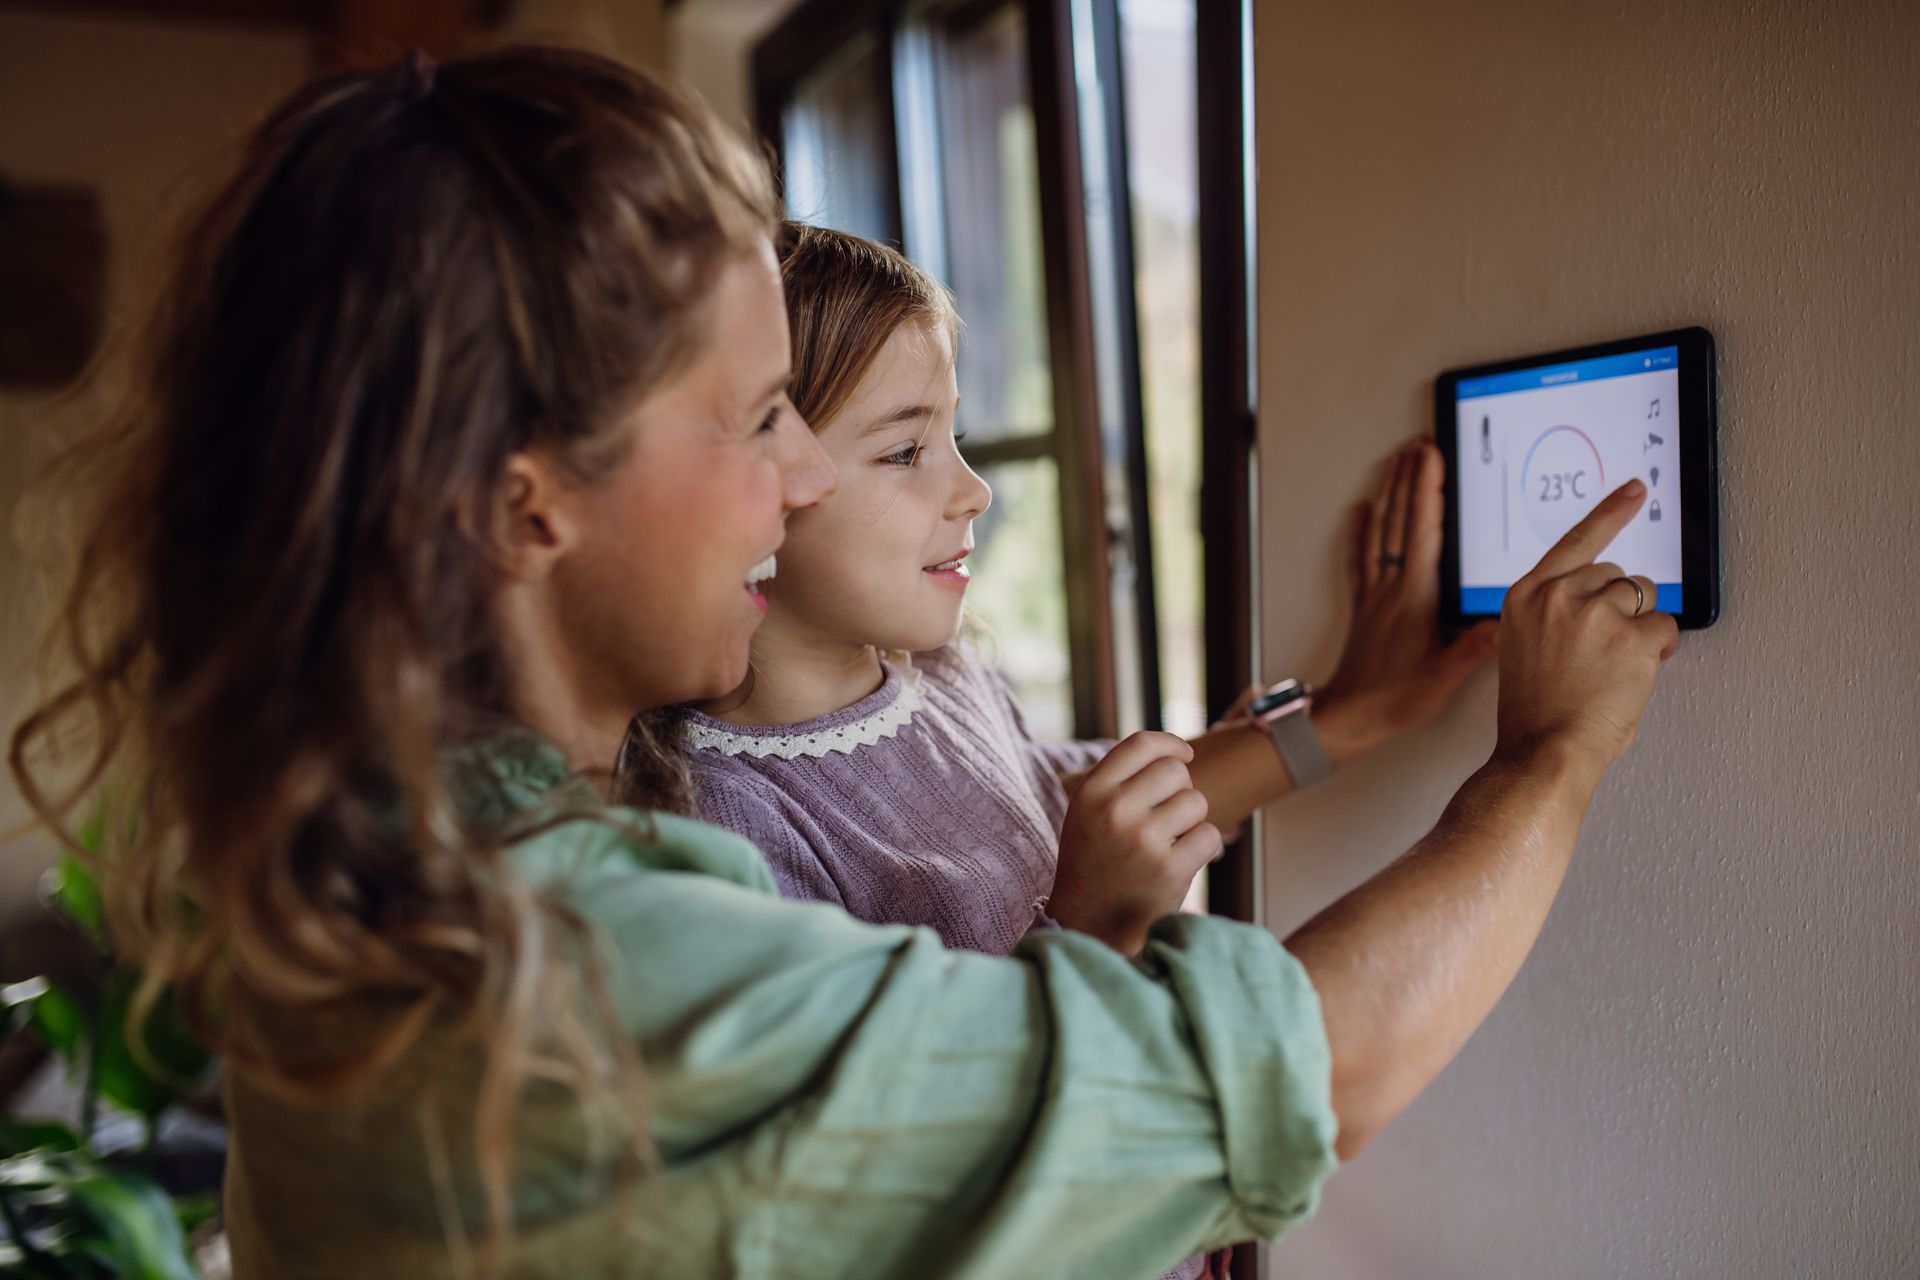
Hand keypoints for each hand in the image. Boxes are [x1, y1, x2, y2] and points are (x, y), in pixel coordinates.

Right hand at [1050, 731, 1221, 954]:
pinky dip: (1202, 847)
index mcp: (1091, 793)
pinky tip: (1179, 862)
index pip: (1140, 744)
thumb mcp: (1088, 813)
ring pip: (1196, 802)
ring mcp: (1143, 839)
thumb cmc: (1096, 863)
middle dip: (1180, 791)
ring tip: (1167, 844)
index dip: (1170, 744)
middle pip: (1175, 772)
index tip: (1185, 755)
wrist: (1089, 925)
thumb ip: (1121, 780)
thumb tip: (1179, 754)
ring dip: (1191, 822)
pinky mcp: (1170, 868)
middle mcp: (1114, 810)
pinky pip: (1209, 835)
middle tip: (1167, 819)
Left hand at [1313, 437, 1499, 761]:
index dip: (1427, 489)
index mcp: (1414, 597)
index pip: (1423, 530)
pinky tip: (1361, 511)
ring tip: (1395, 462)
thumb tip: (1507, 621)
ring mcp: (1374, 594)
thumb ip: (1476, 648)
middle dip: (1409, 478)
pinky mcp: (1364, 606)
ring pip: (1379, 531)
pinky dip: (1362, 530)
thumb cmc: (1394, 700)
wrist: (1348, 718)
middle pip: (1400, 520)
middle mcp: (1391, 588)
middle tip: (1417, 444)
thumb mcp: (1444, 677)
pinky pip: (1361, 558)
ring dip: (1388, 493)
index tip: (1431, 456)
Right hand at [1495, 479, 1679, 773]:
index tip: (1635, 490)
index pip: (1575, 540)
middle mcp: (1557, 595)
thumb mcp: (1525, 648)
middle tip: (1605, 651)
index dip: (1610, 512)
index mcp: (1525, 596)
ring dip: (1639, 628)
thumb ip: (1554, 615)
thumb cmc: (1535, 713)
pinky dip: (1658, 652)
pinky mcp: (1631, 636)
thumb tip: (1603, 604)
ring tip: (1613, 668)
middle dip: (1621, 606)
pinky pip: (1664, 628)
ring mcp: (1594, 613)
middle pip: (1616, 574)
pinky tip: (1631, 676)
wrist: (1543, 752)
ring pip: (1644, 597)